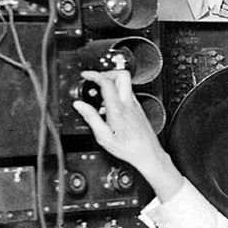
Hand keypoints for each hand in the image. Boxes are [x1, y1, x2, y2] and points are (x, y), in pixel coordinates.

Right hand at [69, 69, 185, 198]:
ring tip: (100, 96)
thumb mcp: (103, 136)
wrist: (148, 154)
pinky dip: (116, 95)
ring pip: (125, 84)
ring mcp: (135, 105)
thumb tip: (79, 105)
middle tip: (96, 80)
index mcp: (118, 109)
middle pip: (122, 75)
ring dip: (111, 85)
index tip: (86, 75)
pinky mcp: (138, 109)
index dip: (94, 74)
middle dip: (107, 73)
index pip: (107, 82)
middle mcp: (129, 103)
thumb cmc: (128, 148)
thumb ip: (90, 117)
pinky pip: (127, 95)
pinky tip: (109, 107)